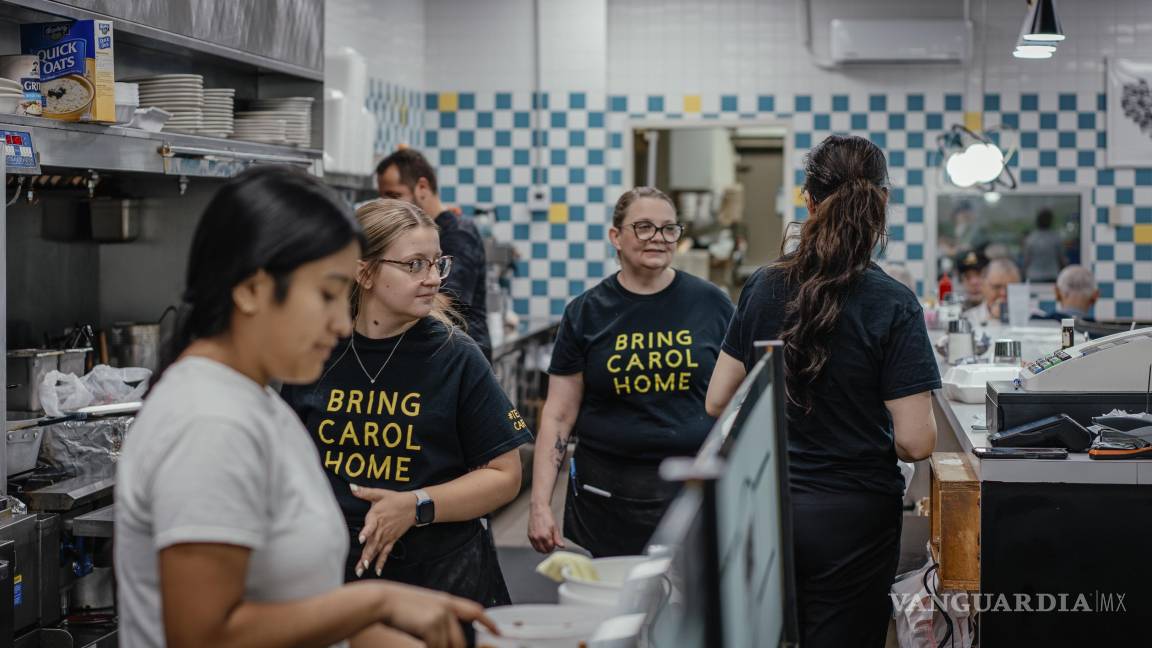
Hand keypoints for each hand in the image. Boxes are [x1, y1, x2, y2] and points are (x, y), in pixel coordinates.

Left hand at [351, 484, 415, 576]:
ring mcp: (387, 536)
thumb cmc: (395, 499)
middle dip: (366, 555)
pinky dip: (382, 561)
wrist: (413, 506)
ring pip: (377, 550)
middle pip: (373, 543)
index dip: (366, 532)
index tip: (361, 539)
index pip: (371, 525)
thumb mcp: (380, 493)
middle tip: (360, 566)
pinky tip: (377, 571)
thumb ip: (365, 492)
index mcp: (377, 516)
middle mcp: (382, 529)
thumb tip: (352, 487)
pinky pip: (386, 552)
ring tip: (362, 569)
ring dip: (370, 560)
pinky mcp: (392, 540)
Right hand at [359, 581, 499, 647]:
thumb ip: (438, 620)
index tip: (498, 632)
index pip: (475, 611)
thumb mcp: (423, 609)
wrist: (382, 600)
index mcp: (446, 601)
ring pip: (446, 646)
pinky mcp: (432, 624)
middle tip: (436, 646)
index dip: (488, 622)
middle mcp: (447, 607)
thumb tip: (447, 641)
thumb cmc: (399, 607)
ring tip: (420, 639)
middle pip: (460, 640)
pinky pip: (435, 647)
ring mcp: (441, 615)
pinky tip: (418, 640)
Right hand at [527, 501, 564, 553]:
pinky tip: (541, 540)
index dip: (553, 547)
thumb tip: (562, 546)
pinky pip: (533, 545)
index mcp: (545, 536)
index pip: (550, 548)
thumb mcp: (555, 527)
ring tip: (546, 542)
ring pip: (538, 549)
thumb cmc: (547, 517)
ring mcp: (532, 537)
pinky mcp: (529, 535)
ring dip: (542, 548)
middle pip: (543, 551)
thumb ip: (558, 539)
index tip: (554, 543)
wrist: (538, 509)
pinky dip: (538, 545)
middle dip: (548, 549)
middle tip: (551, 544)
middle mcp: (538, 538)